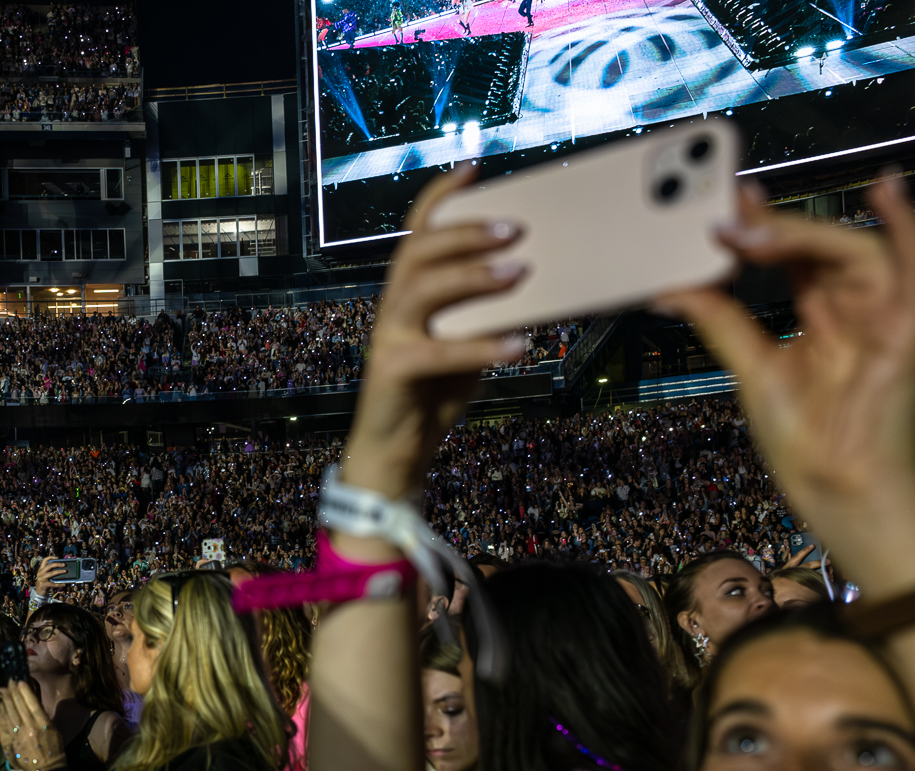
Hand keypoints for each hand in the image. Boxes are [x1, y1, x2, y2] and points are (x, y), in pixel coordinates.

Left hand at [0, 680, 65, 770]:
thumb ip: (43, 717)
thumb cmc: (53, 748)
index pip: (32, 703)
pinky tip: (2, 709)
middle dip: (13, 692)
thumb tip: (33, 705)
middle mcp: (30, 726)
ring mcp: (19, 734)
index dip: (25, 691)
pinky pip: (5, 725)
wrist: (46, 768)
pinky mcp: (12, 741)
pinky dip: (2, 715)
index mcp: (43, 723)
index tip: (20, 681)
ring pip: (10, 713)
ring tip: (4, 692)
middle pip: (19, 705)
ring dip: (6, 701)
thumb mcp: (53, 729)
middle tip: (10, 682)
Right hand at [34, 556, 67, 595]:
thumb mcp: (46, 575)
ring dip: (59, 571)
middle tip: (64, 564)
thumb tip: (61, 568)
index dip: (50, 557)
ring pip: (51, 573)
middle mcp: (40, 573)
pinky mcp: (43, 584)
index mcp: (41, 569)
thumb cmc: (45, 582)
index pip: (44, 560)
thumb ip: (50, 571)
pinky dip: (59, 584)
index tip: (57, 558)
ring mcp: (41, 578)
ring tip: (65, 571)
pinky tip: (63, 584)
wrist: (39, 592)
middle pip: (49, 566)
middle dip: (57, 564)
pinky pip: (52, 583)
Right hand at [341, 166, 526, 504]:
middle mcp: (392, 304)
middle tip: (516, 229)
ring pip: (422, 290)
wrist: (398, 449)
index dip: (442, 197)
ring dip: (472, 276)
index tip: (474, 168)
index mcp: (409, 289)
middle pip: (419, 250)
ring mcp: (387, 335)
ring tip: (519, 273)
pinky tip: (518, 346)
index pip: (418, 231)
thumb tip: (534, 279)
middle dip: (467, 233)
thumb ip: (488, 311)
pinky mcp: (391, 368)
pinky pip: (438, 351)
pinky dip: (481, 346)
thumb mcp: (468, 341)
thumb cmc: (433, 390)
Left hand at [658, 176, 914, 598]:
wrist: (837, 493)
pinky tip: (886, 191)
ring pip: (858, 250)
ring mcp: (883, 319)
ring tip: (758, 223)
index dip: (763, 224)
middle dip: (776, 225)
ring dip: (808, 231)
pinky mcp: (902, 336)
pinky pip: (912, 275)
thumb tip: (672, 288)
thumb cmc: (808, 441)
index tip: (725, 203)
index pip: (796, 253)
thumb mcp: (752, 368)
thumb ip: (720, 322)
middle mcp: (858, 308)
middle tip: (727, 216)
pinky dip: (906, 230)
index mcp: (825, 313)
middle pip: (824, 246)